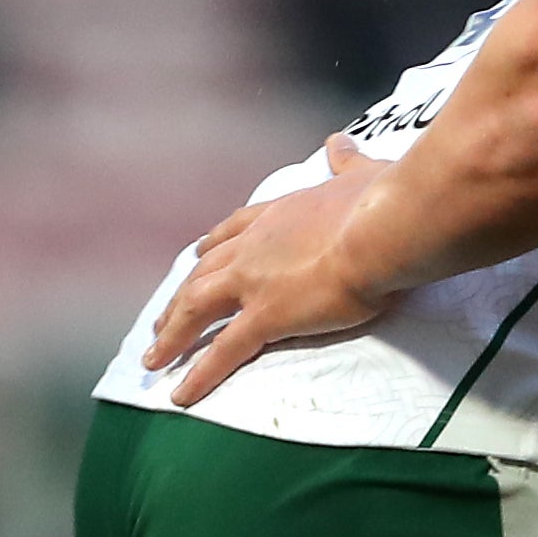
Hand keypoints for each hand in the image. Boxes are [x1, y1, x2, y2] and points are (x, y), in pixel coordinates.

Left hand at [138, 146, 389, 404]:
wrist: (384, 226)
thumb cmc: (382, 200)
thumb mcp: (359, 173)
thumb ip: (344, 162)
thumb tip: (339, 142)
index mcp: (277, 215)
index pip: (232, 232)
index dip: (211, 247)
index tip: (195, 256)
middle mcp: (253, 247)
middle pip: (202, 274)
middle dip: (178, 299)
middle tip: (160, 322)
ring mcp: (253, 282)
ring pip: (196, 309)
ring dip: (172, 335)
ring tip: (153, 358)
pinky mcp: (265, 316)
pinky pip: (222, 351)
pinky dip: (198, 374)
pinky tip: (181, 395)